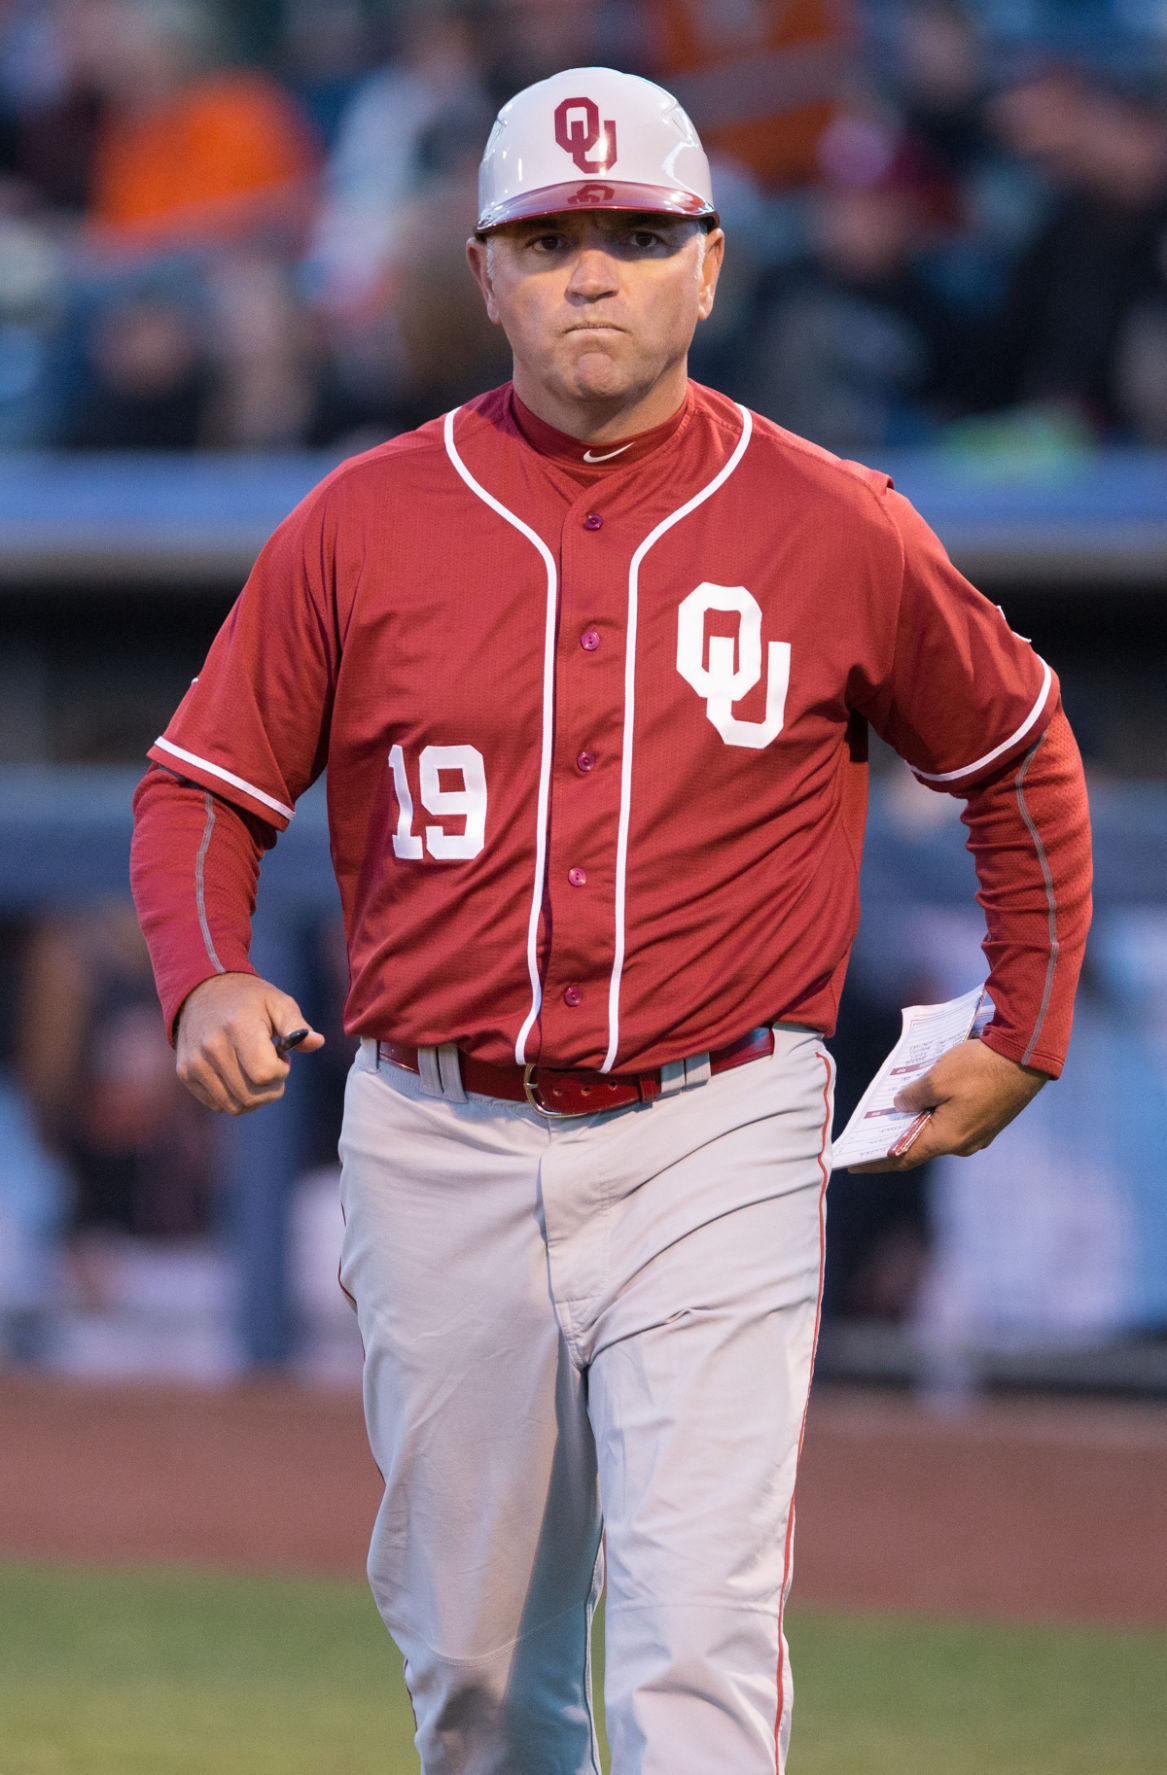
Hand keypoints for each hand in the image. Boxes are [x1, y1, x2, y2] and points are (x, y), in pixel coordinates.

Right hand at [175, 972, 323, 1114]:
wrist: (201, 990)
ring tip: (254, 1068)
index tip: (281, 1054)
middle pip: (250, 1096)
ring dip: (254, 1096)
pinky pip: (217, 1103)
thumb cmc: (248, 999)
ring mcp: (195, 1063)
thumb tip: (317, 1042)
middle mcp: (212, 1047)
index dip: (281, 1071)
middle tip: (271, 1064)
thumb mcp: (278, 1002)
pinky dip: (234, 1097)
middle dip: (271, 1088)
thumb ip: (297, 1025)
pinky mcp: (185, 1073)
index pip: (264, 1074)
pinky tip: (238, 1073)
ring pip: (234, 1105)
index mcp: (238, 1027)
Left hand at [846, 1038, 1046, 1172]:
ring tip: (896, 1106)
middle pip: (922, 1143)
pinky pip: (956, 1119)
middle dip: (897, 1135)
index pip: (904, 1157)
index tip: (855, 1165)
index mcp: (948, 1139)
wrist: (1026, 1057)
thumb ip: (913, 1095)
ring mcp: (980, 1134)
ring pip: (940, 1129)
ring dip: (920, 1119)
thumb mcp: (937, 1078)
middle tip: (871, 1129)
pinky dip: (939, 1110)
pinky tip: (927, 1095)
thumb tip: (901, 1106)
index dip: (878, 1161)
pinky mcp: (990, 1120)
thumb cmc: (979, 1069)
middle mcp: (964, 1144)